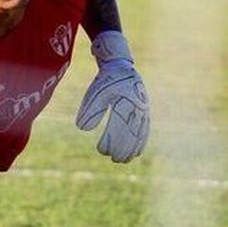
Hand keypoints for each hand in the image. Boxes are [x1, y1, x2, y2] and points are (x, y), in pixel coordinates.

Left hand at [76, 31, 149, 163]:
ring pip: (140, 133)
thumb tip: (82, 128)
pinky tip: (137, 152)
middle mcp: (138, 107)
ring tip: (125, 160)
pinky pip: (145, 129)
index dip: (111, 140)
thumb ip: (91, 110)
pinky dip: (141, 141)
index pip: (119, 127)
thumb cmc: (106, 79)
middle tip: (114, 160)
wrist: (121, 66)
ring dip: (133, 148)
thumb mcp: (95, 92)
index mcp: (126, 102)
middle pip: (132, 133)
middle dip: (123, 148)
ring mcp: (143, 109)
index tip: (102, 151)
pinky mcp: (144, 111)